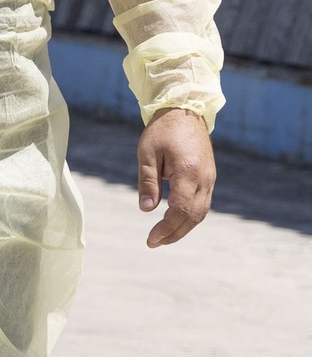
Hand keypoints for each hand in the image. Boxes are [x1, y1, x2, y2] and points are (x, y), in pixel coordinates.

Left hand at [138, 107, 214, 247]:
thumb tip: (146, 209)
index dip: (166, 228)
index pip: (180, 210)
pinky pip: (202, 204)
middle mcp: (204, 178)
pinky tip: (175, 223)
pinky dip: (190, 217)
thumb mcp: (147, 154)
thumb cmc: (162, 132)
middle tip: (153, 243)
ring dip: (183, 228)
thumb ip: (148, 182)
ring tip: (163, 238)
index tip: (151, 239)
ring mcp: (210, 179)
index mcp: (189, 172)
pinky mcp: (209, 178)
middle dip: (174, 233)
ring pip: (201, 212)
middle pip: (194, 216)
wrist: (184, 112)